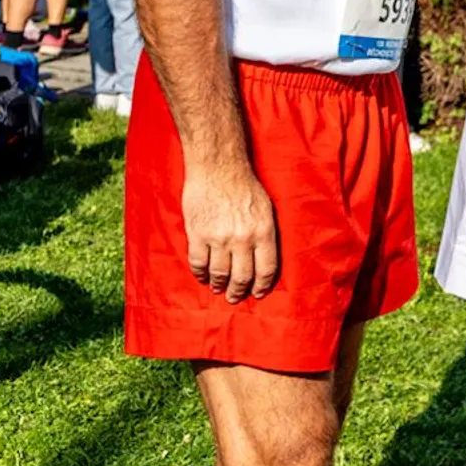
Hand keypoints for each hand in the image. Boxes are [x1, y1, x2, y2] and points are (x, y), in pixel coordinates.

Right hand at [182, 161, 279, 302]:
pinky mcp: (198, 234)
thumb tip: (263, 257)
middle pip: (243, 277)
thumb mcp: (266, 208)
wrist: (218, 167)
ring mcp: (219, 238)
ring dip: (219, 285)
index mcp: (264, 231)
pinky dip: (200, 274)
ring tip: (218, 288)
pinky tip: (202, 276)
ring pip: (219, 274)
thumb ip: (265, 233)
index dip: (263, 285)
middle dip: (239, 291)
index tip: (258, 293)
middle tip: (235, 297)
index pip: (266, 269)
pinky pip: (198, 263)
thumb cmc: (245, 185)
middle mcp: (243, 238)